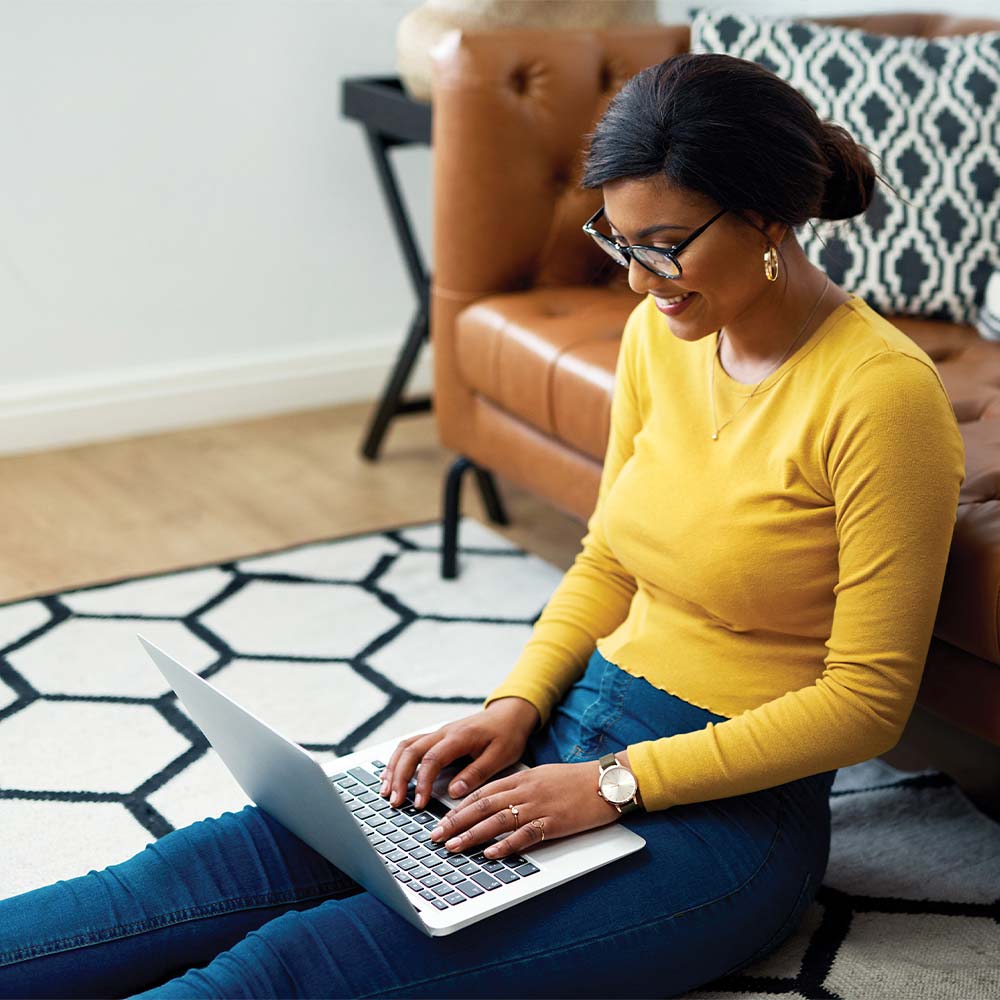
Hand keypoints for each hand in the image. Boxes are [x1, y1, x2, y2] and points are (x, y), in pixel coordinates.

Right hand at [380, 699, 538, 810]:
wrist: (510, 714)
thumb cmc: (507, 735)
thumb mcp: (500, 756)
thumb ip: (476, 773)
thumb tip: (453, 792)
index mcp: (459, 737)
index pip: (432, 759)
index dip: (422, 783)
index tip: (419, 804)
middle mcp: (443, 732)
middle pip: (411, 751)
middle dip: (399, 777)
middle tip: (395, 802)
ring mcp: (438, 733)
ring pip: (406, 746)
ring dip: (394, 768)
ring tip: (387, 792)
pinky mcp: (437, 737)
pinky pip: (411, 745)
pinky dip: (398, 760)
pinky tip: (392, 775)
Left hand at [427, 760, 621, 858]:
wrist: (605, 781)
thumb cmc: (574, 780)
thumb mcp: (541, 776)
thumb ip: (518, 787)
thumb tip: (496, 801)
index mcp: (521, 778)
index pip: (481, 793)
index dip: (458, 808)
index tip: (440, 821)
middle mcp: (525, 791)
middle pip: (482, 806)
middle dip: (455, 823)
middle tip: (436, 837)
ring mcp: (538, 807)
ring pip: (497, 820)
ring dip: (472, 835)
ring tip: (454, 847)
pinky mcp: (553, 823)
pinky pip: (525, 835)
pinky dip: (506, 845)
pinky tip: (492, 854)